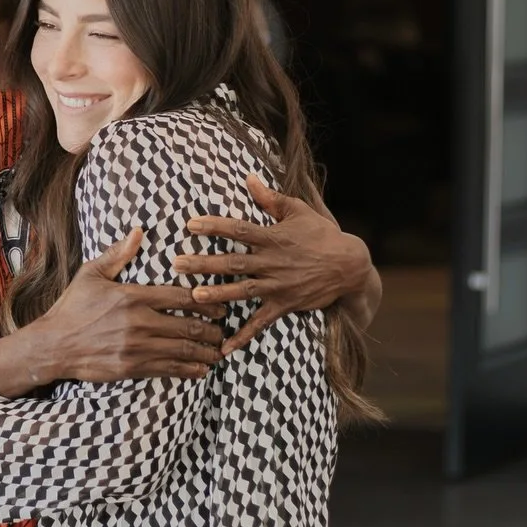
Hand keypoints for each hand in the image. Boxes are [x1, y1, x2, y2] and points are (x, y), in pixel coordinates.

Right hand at [33, 229, 226, 382]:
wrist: (53, 345)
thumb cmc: (72, 307)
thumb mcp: (91, 274)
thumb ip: (118, 254)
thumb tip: (138, 231)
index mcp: (133, 296)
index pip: (181, 297)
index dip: (206, 302)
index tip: (219, 306)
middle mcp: (139, 322)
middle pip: (188, 325)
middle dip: (211, 330)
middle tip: (223, 330)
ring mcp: (136, 347)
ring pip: (182, 350)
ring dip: (205, 352)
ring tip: (217, 351)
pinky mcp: (132, 367)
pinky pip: (168, 369)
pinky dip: (189, 370)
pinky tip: (200, 369)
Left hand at [171, 176, 372, 354]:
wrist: (349, 265)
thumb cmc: (321, 235)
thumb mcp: (298, 211)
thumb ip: (270, 198)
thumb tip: (248, 177)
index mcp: (273, 237)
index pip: (238, 229)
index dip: (214, 226)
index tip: (190, 225)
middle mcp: (272, 262)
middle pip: (233, 262)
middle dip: (204, 263)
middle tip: (177, 264)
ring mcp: (277, 286)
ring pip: (242, 291)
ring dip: (218, 294)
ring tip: (194, 296)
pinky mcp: (284, 305)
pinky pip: (260, 323)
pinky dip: (243, 337)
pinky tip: (224, 349)